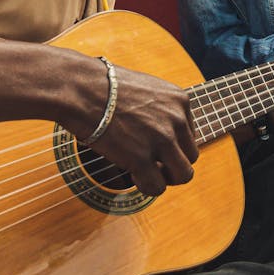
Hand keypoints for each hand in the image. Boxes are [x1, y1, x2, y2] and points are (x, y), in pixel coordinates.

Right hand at [78, 66, 199, 196]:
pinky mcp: (142, 158)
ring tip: (148, 174)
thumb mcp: (147, 89)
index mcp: (180, 101)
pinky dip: (147, 188)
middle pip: (191, 156)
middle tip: (154, 165)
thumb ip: (161, 108)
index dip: (173, 144)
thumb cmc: (105, 87)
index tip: (156, 146)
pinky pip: (156, 187)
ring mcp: (162, 139)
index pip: (189, 134)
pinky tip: (134, 177)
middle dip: (173, 164)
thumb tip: (161, 130)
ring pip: (183, 175)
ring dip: (166, 179)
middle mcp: (177, 120)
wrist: (82, 89)